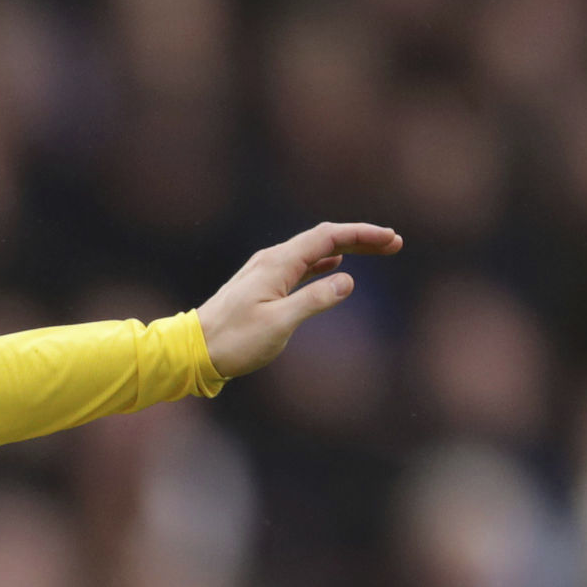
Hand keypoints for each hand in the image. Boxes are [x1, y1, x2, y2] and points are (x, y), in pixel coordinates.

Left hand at [195, 222, 402, 379]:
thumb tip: (348, 280)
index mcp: (278, 263)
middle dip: (361, 238)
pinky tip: (334, 266)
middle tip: (394, 243)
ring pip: (313, 251)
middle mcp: (271, 260)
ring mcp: (265, 271)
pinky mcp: (261, 285)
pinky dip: (323, 262)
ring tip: (375, 251)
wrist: (192, 351)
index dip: (363, 234)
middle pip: (324, 238)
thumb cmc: (233, 341)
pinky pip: (300, 265)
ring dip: (345, 249)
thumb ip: (314, 300)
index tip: (392, 240)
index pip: (328, 237)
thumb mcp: (279, 324)